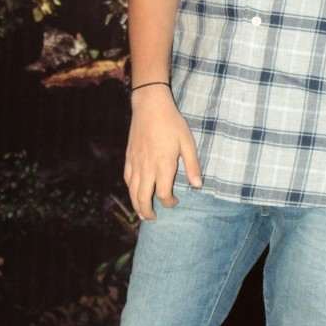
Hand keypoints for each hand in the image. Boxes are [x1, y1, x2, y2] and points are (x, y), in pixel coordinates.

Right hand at [124, 85, 202, 219]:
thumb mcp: (187, 143)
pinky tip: (134, 193)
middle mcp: (147, 168)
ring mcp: (135, 163)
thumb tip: (198, 186)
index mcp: (163, 166)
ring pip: (132, 191)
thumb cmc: (172, 123)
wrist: (150, 106)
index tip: (175, 202)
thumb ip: (192, 166)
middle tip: (153, 218)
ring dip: (136, 205)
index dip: (169, 202)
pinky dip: (130, 190)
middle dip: (147, 212)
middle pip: (143, 198)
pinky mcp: (128, 157)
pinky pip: (127, 179)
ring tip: (142, 214)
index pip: (163, 194)